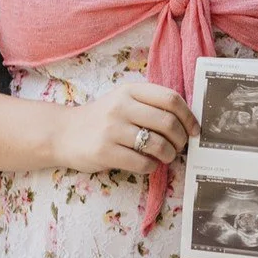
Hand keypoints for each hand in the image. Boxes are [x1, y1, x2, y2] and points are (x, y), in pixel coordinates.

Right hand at [51, 80, 196, 177]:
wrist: (63, 133)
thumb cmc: (102, 119)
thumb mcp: (123, 101)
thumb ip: (150, 105)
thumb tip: (187, 123)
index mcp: (130, 90)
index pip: (171, 99)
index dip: (188, 116)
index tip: (194, 130)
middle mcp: (121, 107)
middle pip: (168, 123)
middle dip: (181, 139)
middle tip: (180, 146)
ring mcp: (112, 129)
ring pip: (158, 145)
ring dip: (169, 155)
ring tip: (165, 157)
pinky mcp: (105, 152)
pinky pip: (142, 163)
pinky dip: (152, 167)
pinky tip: (147, 164)